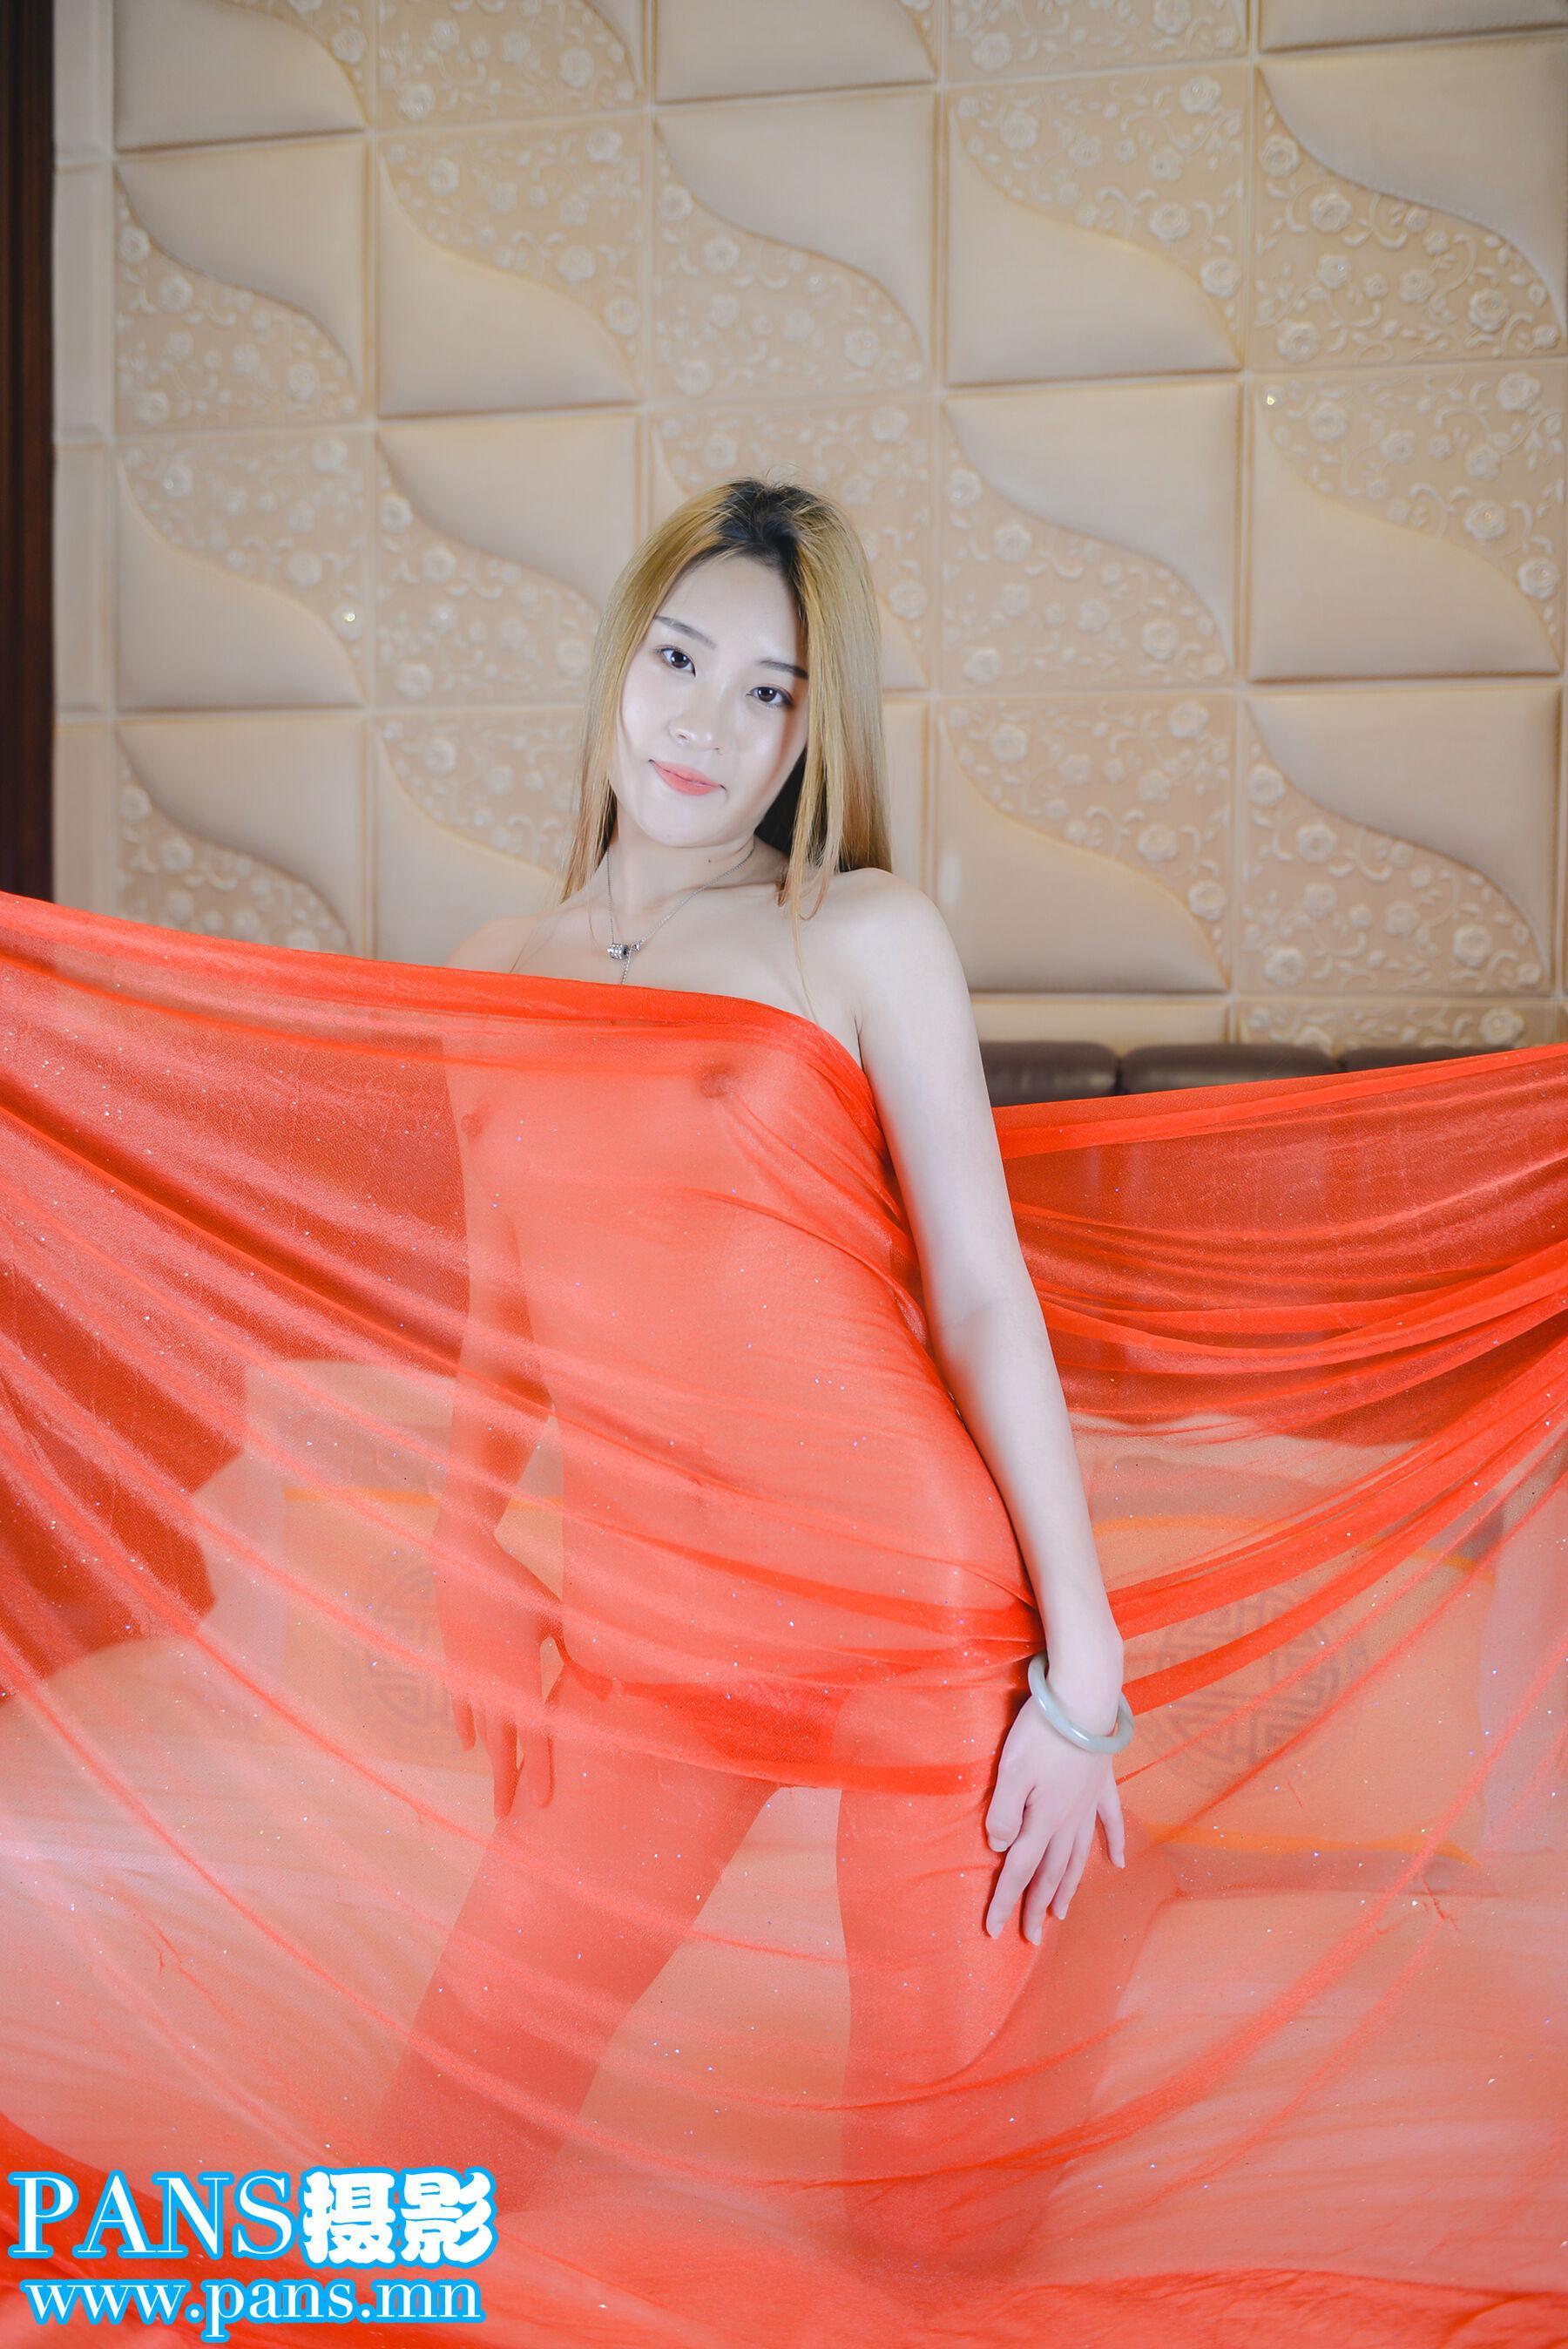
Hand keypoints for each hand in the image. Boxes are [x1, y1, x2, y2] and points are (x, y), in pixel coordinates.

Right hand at [428, 1520, 559, 1819]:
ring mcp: (470, 1678)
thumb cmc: (517, 1586)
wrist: (462, 1563)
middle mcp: (493, 1685)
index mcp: (521, 1675)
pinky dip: (466, 1727)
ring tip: (498, 1788)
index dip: (540, 1770)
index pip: (535, 1735)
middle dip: (507, 1782)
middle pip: (502, 1745)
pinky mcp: (456, 1665)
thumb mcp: (555, 1616)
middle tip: (507, 1819)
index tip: (541, 1804)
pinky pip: (461, 1706)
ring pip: (481, 1730)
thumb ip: (580, 1650)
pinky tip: (468, 1744)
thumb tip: (607, 1680)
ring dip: (491, 1759)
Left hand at [983, 1688, 1126, 1942]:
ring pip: (1076, 1856)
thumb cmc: (1041, 1732)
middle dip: (1037, 1906)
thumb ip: (1004, 1814)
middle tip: (1030, 1937)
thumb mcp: (1010, 1772)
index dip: (1005, 1902)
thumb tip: (1002, 1850)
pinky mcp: (1102, 1784)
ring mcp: (1088, 1804)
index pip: (1019, 1871)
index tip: (994, 1932)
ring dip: (1068, 1886)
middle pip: (1049, 1872)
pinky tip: (1117, 1862)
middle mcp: (1067, 1820)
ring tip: (1061, 1913)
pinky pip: (1110, 1821)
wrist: (1083, 1699)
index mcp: (1042, 1820)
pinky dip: (1113, 1843)